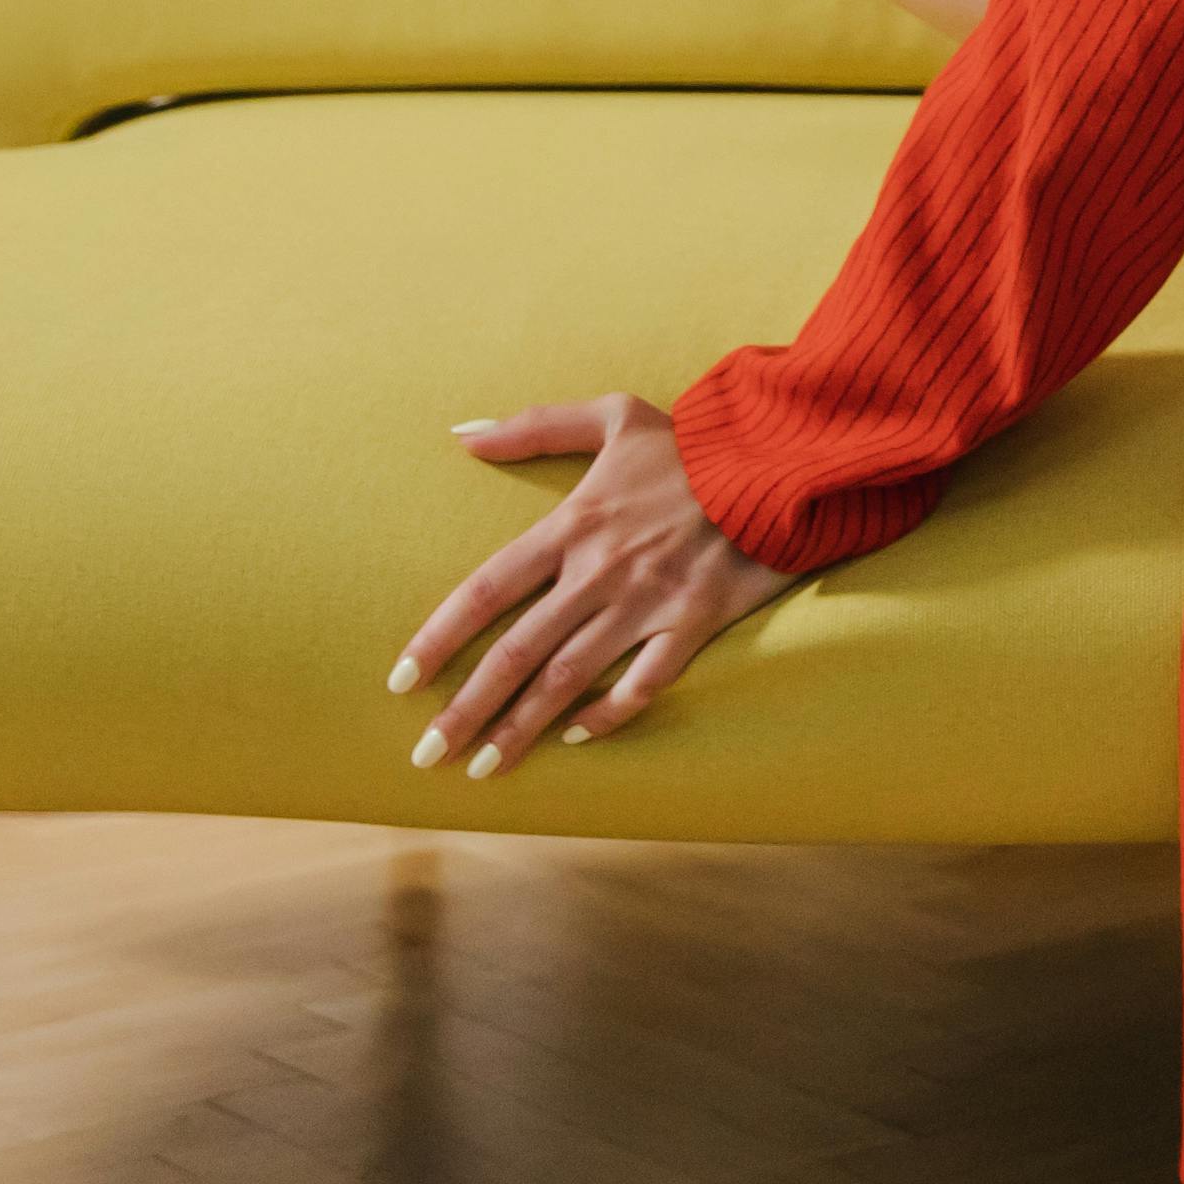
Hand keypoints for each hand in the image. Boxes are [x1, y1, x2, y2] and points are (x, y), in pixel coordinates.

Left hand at [390, 394, 804, 781]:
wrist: (782, 458)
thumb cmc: (693, 442)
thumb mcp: (612, 414)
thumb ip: (533, 426)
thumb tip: (461, 436)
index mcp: (573, 524)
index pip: (486, 591)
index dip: (438, 639)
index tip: (401, 683)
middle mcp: (601, 572)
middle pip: (517, 651)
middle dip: (467, 708)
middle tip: (427, 756)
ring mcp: (648, 602)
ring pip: (569, 678)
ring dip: (522, 727)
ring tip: (483, 768)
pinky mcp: (695, 623)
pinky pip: (644, 683)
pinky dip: (608, 715)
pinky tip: (575, 739)